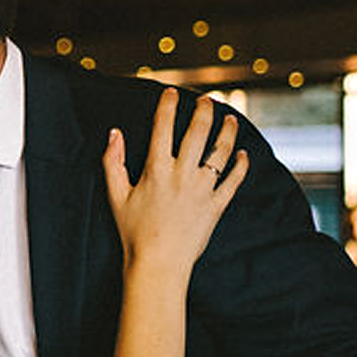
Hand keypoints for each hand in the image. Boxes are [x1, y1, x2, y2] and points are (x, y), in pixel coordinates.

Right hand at [102, 90, 246, 270]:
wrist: (158, 264)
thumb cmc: (133, 232)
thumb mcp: (116, 195)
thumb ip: (113, 161)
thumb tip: (114, 133)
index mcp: (156, 169)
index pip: (162, 127)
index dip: (167, 105)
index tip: (172, 93)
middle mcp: (182, 174)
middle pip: (197, 132)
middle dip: (203, 111)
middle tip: (207, 100)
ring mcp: (202, 190)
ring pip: (220, 152)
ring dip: (227, 132)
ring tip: (231, 119)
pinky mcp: (216, 206)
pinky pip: (234, 181)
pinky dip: (241, 166)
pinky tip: (243, 154)